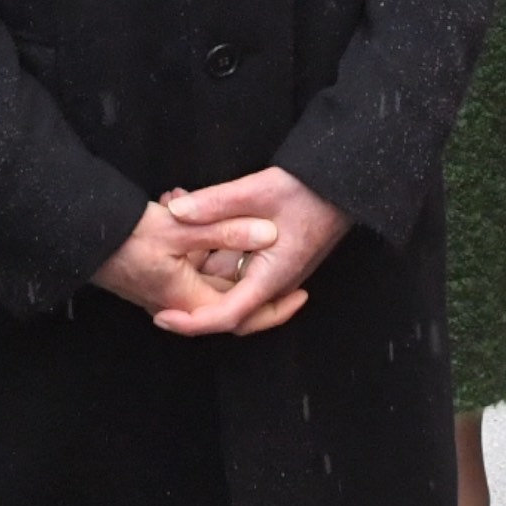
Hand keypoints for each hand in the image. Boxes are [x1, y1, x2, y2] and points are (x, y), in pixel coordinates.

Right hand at [93, 196, 275, 321]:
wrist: (80, 234)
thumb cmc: (125, 236)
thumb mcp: (182, 228)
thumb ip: (227, 230)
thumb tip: (269, 236)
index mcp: (189, 299)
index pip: (242, 315)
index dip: (275, 309)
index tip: (301, 293)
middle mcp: (179, 301)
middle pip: (231, 297)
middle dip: (254, 272)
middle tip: (284, 255)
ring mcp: (167, 290)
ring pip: (212, 276)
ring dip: (226, 251)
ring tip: (244, 221)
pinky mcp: (159, 276)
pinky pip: (195, 267)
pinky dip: (205, 246)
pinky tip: (200, 218)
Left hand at [152, 167, 348, 337]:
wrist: (345, 183)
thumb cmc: (310, 188)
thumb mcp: (259, 189)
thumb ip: (215, 202)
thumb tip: (177, 212)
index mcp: (271, 277)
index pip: (227, 316)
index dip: (192, 322)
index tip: (162, 317)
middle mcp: (274, 283)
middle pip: (229, 311)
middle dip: (194, 306)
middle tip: (160, 299)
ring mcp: (276, 274)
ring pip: (233, 290)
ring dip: (204, 277)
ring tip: (175, 252)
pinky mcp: (275, 261)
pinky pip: (241, 274)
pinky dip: (219, 261)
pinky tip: (201, 240)